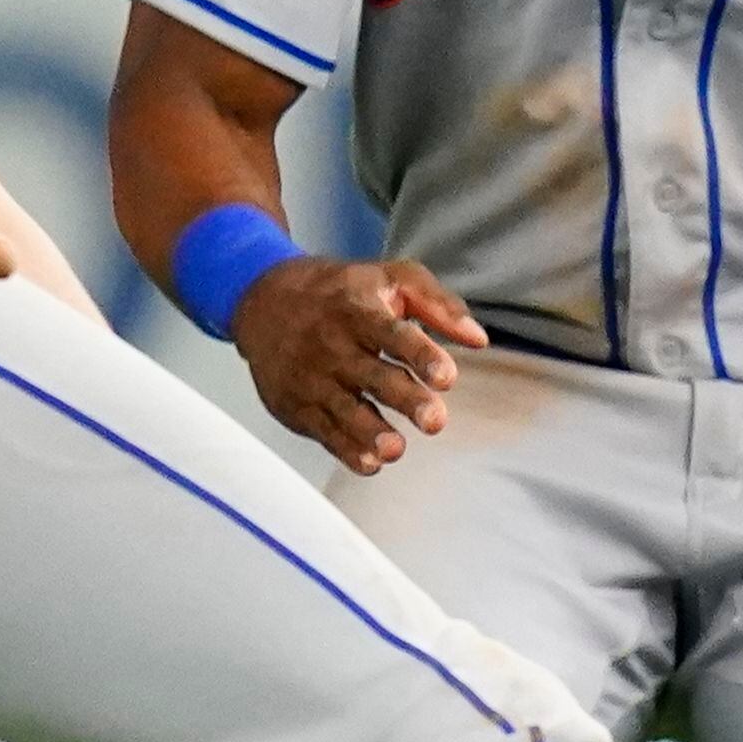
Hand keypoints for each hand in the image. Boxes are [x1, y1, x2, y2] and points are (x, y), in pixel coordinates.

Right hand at [235, 255, 485, 475]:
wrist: (264, 300)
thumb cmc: (341, 293)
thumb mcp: (390, 278)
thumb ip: (438, 305)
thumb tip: (478, 338)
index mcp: (361, 312)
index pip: (394, 335)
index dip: (421, 355)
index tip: (446, 376)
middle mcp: (334, 346)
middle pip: (374, 377)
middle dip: (405, 399)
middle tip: (434, 421)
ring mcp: (313, 378)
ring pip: (346, 410)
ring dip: (371, 433)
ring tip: (395, 449)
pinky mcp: (297, 405)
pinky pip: (324, 432)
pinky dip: (346, 449)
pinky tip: (370, 463)